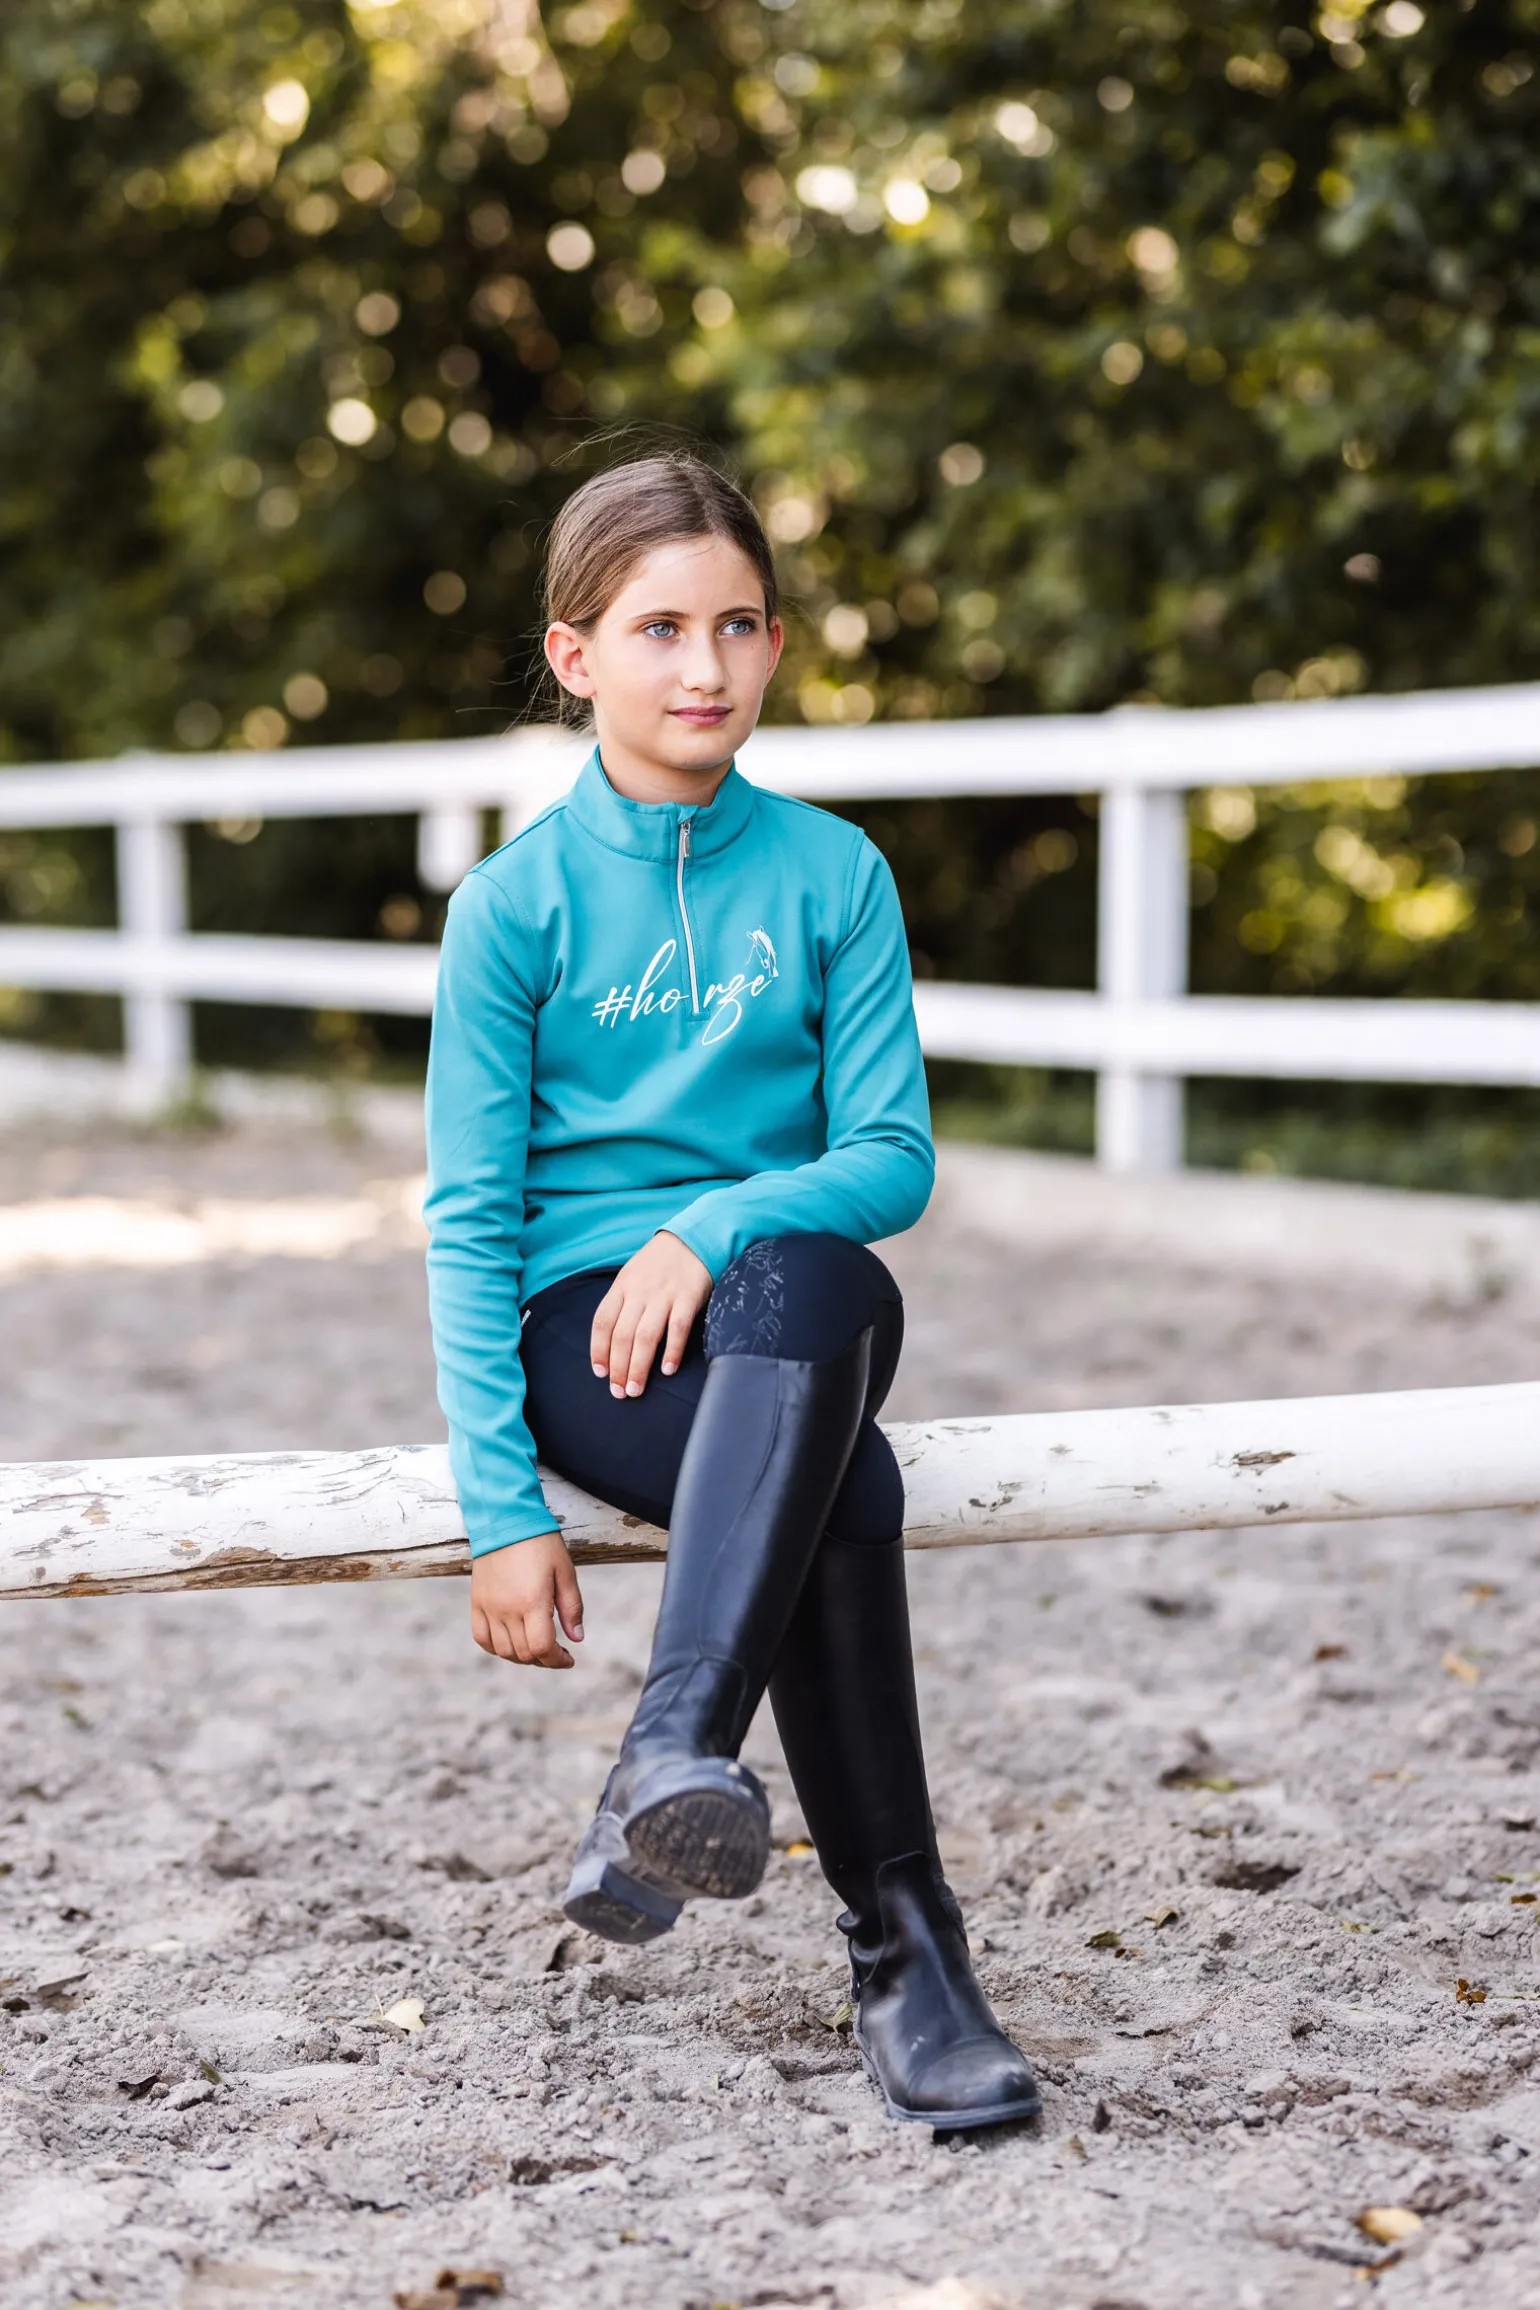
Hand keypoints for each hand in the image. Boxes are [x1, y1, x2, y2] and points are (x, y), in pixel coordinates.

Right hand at [470, 1530, 584, 1667]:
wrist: (505, 1520)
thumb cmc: (540, 1543)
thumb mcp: (565, 1571)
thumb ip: (572, 1608)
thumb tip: (577, 1639)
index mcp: (533, 1602)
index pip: (542, 1648)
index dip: (557, 1660)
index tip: (568, 1658)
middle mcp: (507, 1610)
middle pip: (524, 1654)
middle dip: (544, 1659)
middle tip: (556, 1651)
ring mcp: (489, 1608)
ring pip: (503, 1651)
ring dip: (521, 1657)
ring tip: (535, 1648)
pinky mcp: (477, 1602)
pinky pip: (481, 1638)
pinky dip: (496, 1648)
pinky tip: (510, 1643)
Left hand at [590, 1229, 712, 1397]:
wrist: (693, 1239)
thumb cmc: (659, 1264)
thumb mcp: (632, 1276)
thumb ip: (622, 1304)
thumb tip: (612, 1343)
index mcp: (622, 1286)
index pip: (602, 1322)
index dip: (598, 1350)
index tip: (600, 1373)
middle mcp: (639, 1292)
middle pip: (622, 1335)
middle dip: (618, 1367)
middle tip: (619, 1392)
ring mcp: (664, 1295)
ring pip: (645, 1336)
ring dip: (638, 1366)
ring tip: (636, 1389)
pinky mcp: (688, 1297)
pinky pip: (678, 1328)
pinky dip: (671, 1351)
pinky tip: (667, 1370)